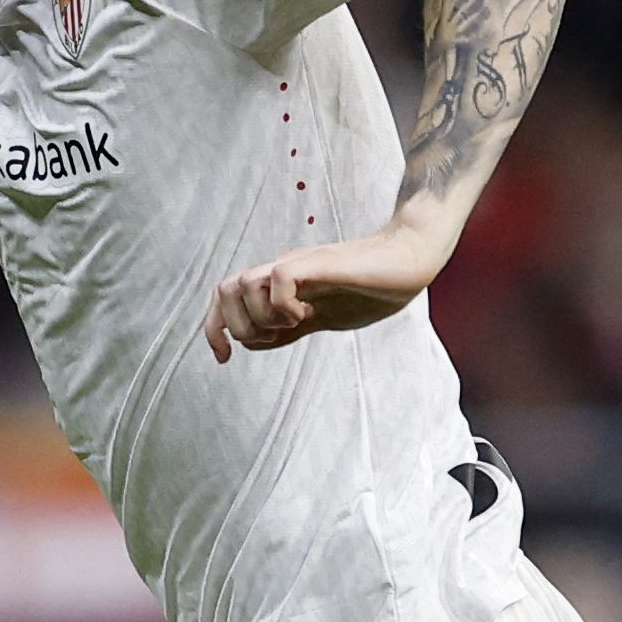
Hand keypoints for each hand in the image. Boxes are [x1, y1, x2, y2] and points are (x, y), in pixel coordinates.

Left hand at [207, 209, 455, 360]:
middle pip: (223, 291)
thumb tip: (255, 343)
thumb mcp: (321, 318)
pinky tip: (310, 314)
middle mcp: (280, 271)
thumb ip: (290, 327)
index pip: (223, 297)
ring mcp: (298, 265)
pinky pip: (278, 281)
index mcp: (278, 285)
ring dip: (263, 318)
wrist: (407, 263)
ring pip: (242, 285)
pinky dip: (285, 306)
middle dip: (239, 328)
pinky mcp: (318, 263)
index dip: (213, 329)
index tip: (224, 359)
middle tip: (276, 337)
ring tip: (297, 323)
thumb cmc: (371, 288)